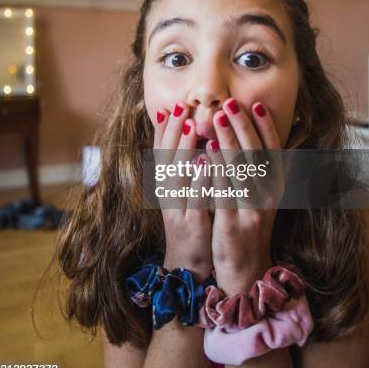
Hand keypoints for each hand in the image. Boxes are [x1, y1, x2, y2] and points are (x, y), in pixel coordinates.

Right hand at [153, 101, 212, 281]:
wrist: (190, 263)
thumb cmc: (192, 220)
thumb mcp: (185, 192)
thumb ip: (186, 166)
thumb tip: (191, 134)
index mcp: (167, 185)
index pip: (162, 152)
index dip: (166, 129)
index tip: (173, 104)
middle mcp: (168, 195)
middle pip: (167, 158)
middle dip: (174, 131)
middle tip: (181, 106)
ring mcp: (178, 209)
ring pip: (178, 176)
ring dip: (183, 150)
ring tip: (192, 126)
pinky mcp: (192, 224)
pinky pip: (195, 199)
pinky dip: (199, 180)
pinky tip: (206, 164)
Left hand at [205, 98, 284, 293]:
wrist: (245, 267)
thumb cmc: (248, 222)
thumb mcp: (259, 196)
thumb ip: (256, 168)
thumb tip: (249, 134)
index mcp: (275, 186)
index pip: (274, 150)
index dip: (266, 127)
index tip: (255, 104)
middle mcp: (268, 196)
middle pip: (256, 154)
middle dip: (243, 126)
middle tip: (230, 103)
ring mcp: (252, 210)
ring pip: (240, 169)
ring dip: (228, 141)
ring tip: (216, 118)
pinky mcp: (234, 223)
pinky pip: (224, 190)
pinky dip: (216, 169)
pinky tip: (206, 152)